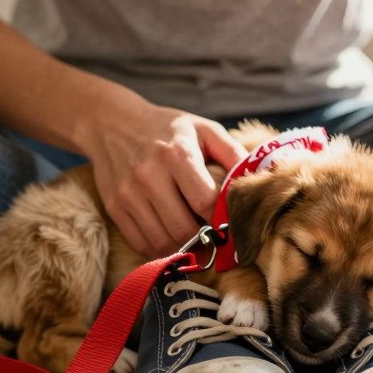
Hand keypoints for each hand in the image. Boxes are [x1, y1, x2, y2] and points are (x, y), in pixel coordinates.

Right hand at [81, 101, 245, 257]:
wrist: (112, 123)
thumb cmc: (167, 128)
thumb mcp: (204, 129)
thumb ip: (233, 154)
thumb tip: (260, 179)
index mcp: (177, 154)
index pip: (206, 203)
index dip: (223, 220)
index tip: (232, 225)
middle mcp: (150, 175)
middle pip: (183, 229)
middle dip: (204, 239)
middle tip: (214, 237)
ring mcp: (128, 194)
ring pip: (162, 242)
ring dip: (183, 248)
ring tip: (194, 237)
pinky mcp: (114, 207)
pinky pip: (141, 243)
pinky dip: (160, 248)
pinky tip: (171, 236)